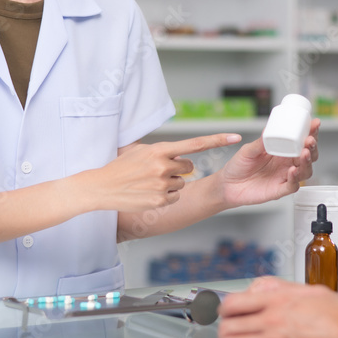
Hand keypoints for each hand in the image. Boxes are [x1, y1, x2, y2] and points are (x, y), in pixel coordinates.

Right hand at [86, 133, 240, 212]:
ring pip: (182, 184)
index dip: (218, 140)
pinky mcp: (160, 201)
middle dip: (178, 169)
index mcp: (160, 149)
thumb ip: (161, 150)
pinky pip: (175, 197)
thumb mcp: (139, 150)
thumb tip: (179, 154)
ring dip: (170, 184)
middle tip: (158, 171)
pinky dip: (166, 197)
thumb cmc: (120, 167)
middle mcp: (163, 166)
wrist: (101, 187)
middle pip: (189, 167)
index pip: (195, 144)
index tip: (236, 137)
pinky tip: (149, 193)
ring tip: (149, 183)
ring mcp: (162, 184)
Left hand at [216, 119, 319, 207]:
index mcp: (282, 151)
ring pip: (305, 171)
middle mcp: (286, 163)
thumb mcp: (249, 150)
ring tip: (304, 153)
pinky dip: (295, 178)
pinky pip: (293, 185)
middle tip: (310, 140)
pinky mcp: (279, 190)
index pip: (301, 141)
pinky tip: (293, 170)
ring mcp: (284, 176)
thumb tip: (269, 129)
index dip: (310, 132)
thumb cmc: (239, 166)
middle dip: (312, 147)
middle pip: (308, 156)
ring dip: (307, 162)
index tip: (314, 124)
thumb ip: (260, 142)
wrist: (228, 184)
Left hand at [218, 277, 337, 337]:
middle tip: (228, 329)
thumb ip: (283, 289)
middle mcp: (273, 321)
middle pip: (228, 325)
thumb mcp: (312, 291)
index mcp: (279, 300)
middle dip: (224, 327)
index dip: (225, 308)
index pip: (234, 303)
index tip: (226, 312)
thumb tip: (264, 290)